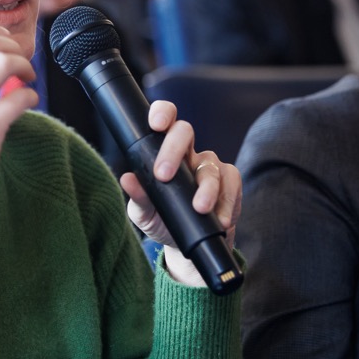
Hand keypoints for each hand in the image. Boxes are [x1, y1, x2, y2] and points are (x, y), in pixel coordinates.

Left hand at [120, 99, 241, 286]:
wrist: (186, 244)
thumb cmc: (162, 220)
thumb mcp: (144, 213)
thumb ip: (138, 197)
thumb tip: (127, 179)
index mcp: (163, 152)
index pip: (164, 122)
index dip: (162, 114)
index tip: (156, 125)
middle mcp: (189, 153)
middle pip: (185, 132)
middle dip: (174, 150)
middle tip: (164, 175)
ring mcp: (211, 166)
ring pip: (210, 166)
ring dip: (206, 188)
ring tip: (200, 207)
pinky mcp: (231, 182)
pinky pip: (231, 186)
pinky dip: (226, 204)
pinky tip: (221, 218)